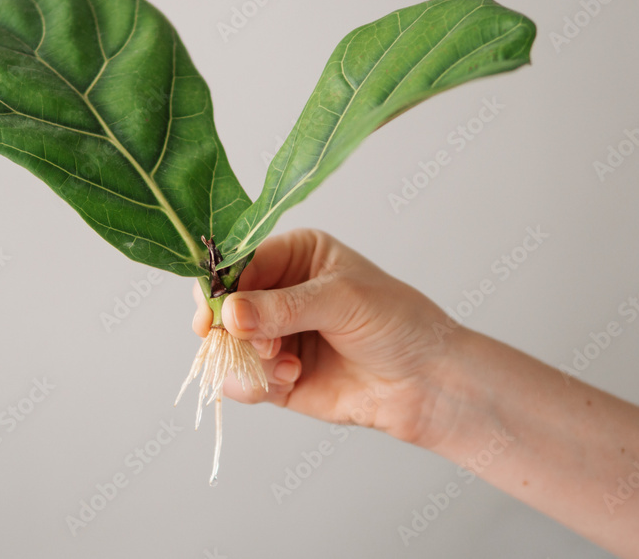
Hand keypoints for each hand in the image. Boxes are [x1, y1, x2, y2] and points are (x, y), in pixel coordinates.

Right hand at [192, 228, 458, 443]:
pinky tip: (291, 379)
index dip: (220, 285)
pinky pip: (242, 380)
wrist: (427, 383)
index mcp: (294, 255)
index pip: (239, 261)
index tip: (211, 313)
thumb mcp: (341, 300)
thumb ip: (282, 308)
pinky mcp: (275, 376)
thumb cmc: (397, 323)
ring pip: (228, 346)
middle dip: (231, 328)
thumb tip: (228, 314)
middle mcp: (278, 292)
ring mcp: (274, 335)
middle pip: (223, 304)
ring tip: (286, 365)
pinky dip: (256, 383)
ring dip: (250, 359)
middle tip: (247, 342)